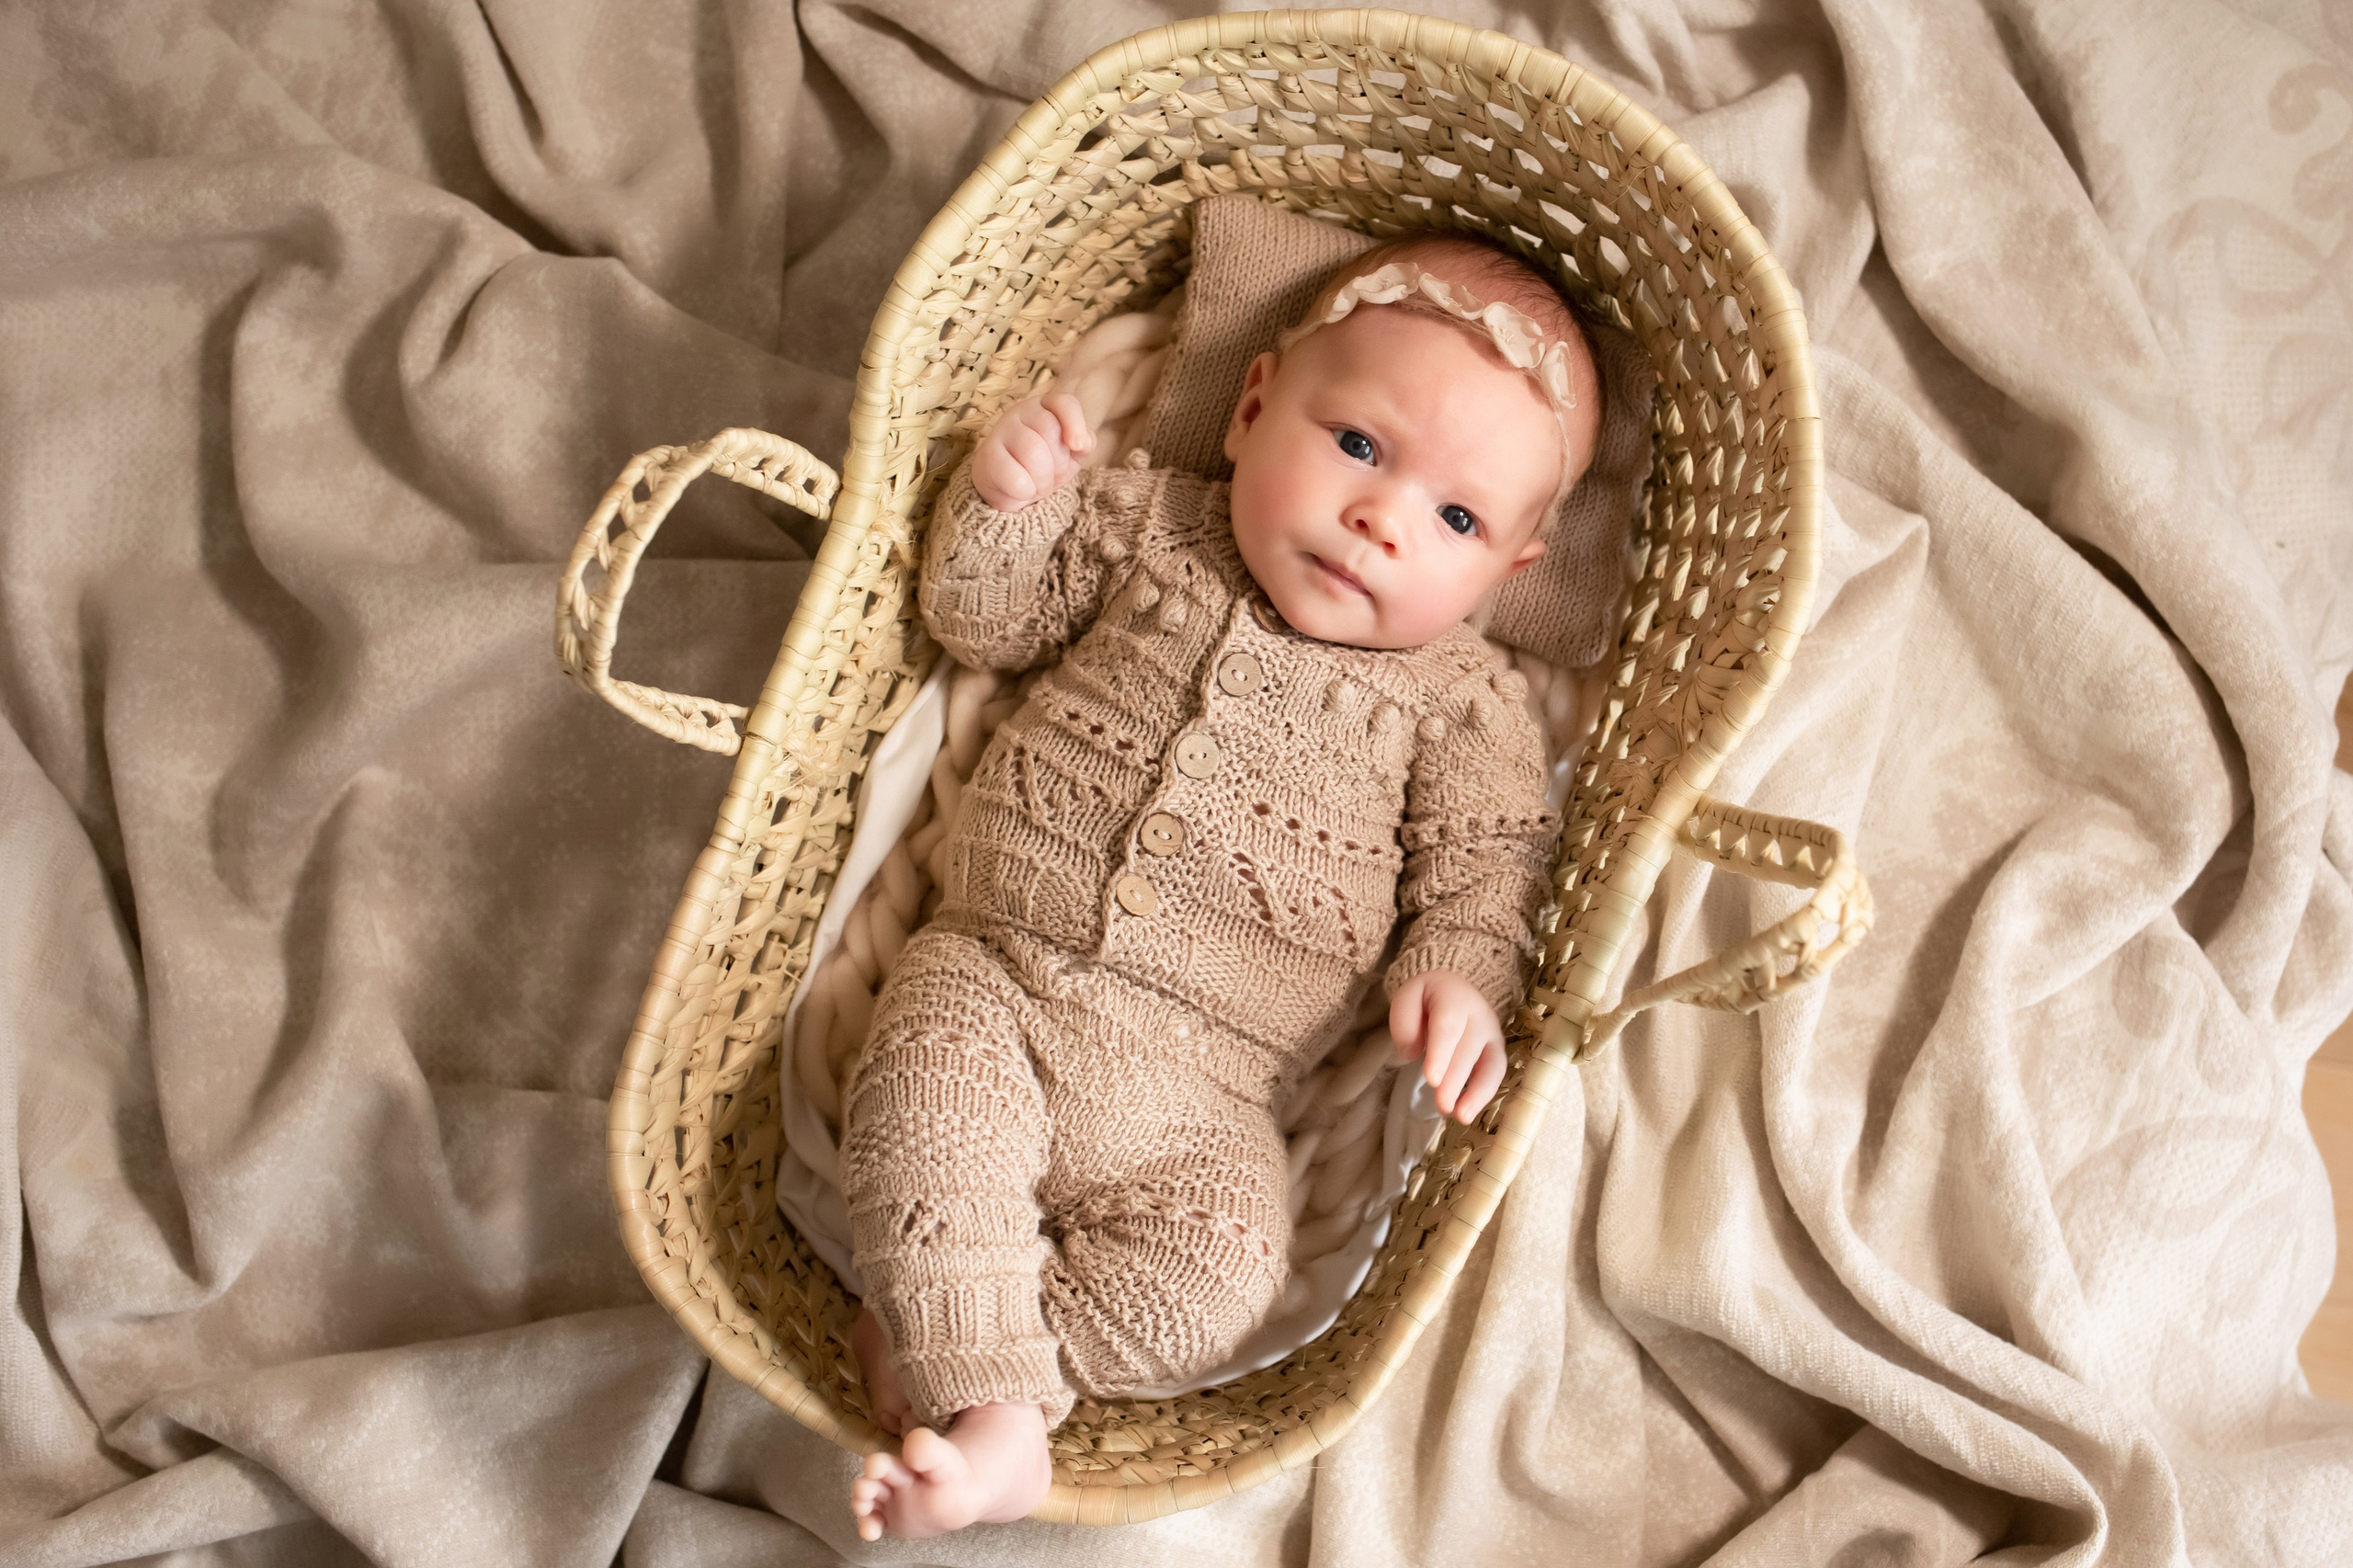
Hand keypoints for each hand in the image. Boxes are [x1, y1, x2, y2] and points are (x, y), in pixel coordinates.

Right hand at [970, 391, 1091, 509]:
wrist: (1010, 489)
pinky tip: (1022, 491)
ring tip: (1039, 486)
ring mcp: (1001, 431)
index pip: (1063, 402)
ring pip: (1033, 452)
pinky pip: (1016, 478)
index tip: (1077, 447)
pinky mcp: (987, 456)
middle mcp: (1020, 412)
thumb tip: (1081, 443)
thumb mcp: (1071, 454)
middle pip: (1049, 429)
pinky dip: (1026, 491)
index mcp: (1044, 407)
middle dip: (1058, 461)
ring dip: (1043, 479)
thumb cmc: (1044, 466)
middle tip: (1051, 475)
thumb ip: (1083, 442)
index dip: (1075, 424)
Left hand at [1390, 971, 1507, 1122]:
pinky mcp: (1497, 1050)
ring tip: (1460, 1117)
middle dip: (1456, 1080)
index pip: (1448, 1027)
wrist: (1452, 990)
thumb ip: (1404, 1021)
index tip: (1431, 1079)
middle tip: (1442, 1105)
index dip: (1441, 1054)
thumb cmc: (1426, 999)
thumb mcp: (1407, 998)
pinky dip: (1483, 1095)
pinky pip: (1496, 1074)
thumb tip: (1411, 1053)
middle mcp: (1479, 1014)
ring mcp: (1492, 1033)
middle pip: (1468, 1050)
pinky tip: (1465, 1113)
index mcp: (1453, 997)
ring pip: (1491, 1064)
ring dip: (1477, 1093)